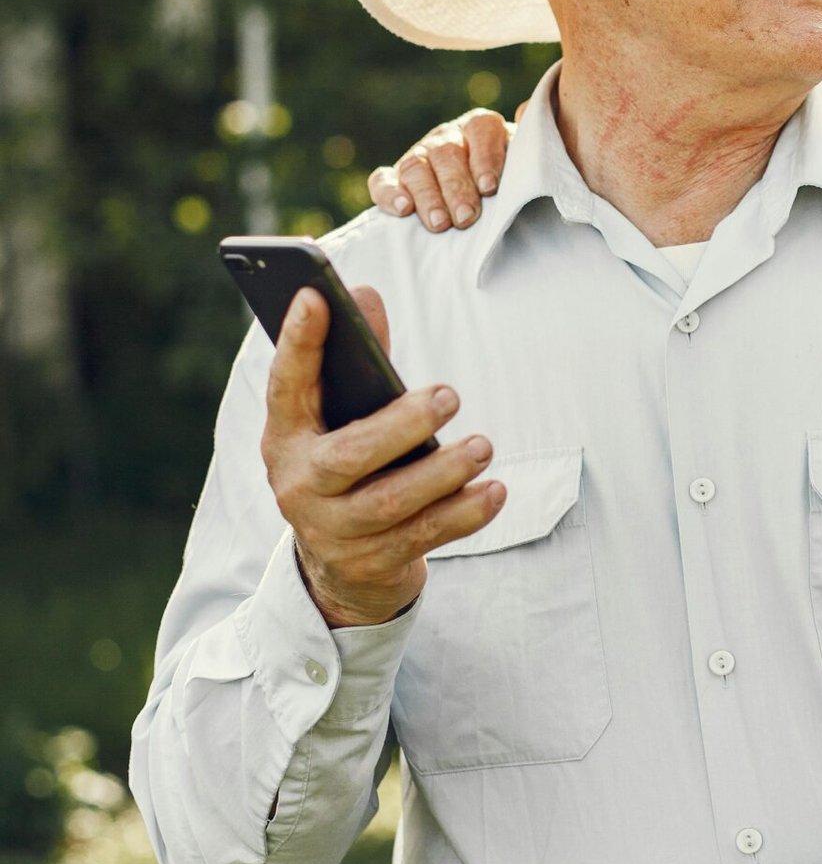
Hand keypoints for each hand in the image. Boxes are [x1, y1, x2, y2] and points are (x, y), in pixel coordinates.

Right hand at [261, 285, 503, 626]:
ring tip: (483, 446)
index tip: (316, 296)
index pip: (285, 384)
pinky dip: (463, 514)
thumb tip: (366, 295)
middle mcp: (299, 484)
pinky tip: (494, 491)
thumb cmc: (349, 466)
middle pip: (348, 457)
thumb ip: (359, 360)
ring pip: (390, 503)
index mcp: (286, 436)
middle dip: (401, 426)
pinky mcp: (368, 564)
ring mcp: (331, 530)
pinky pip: (422, 537)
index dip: (298, 342)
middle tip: (449, 396)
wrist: (339, 567)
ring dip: (442, 473)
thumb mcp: (341, 417)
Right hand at [368, 105, 520, 230]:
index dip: (486, 157)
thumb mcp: (526, 164)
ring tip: (440, 224)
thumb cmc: (511, 184)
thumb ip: (531, 145)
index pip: (482, 130)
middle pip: (448, 154)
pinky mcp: (395, 177)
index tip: (490, 188)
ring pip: (416, 167)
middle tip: (467, 218)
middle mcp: (449, 137)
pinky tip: (403, 209)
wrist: (484, 202)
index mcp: (482, 127)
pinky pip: (383, 180)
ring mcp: (420, 155)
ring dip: (428, 196)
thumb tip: (528, 114)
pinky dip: (390, 193)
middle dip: (457, 188)